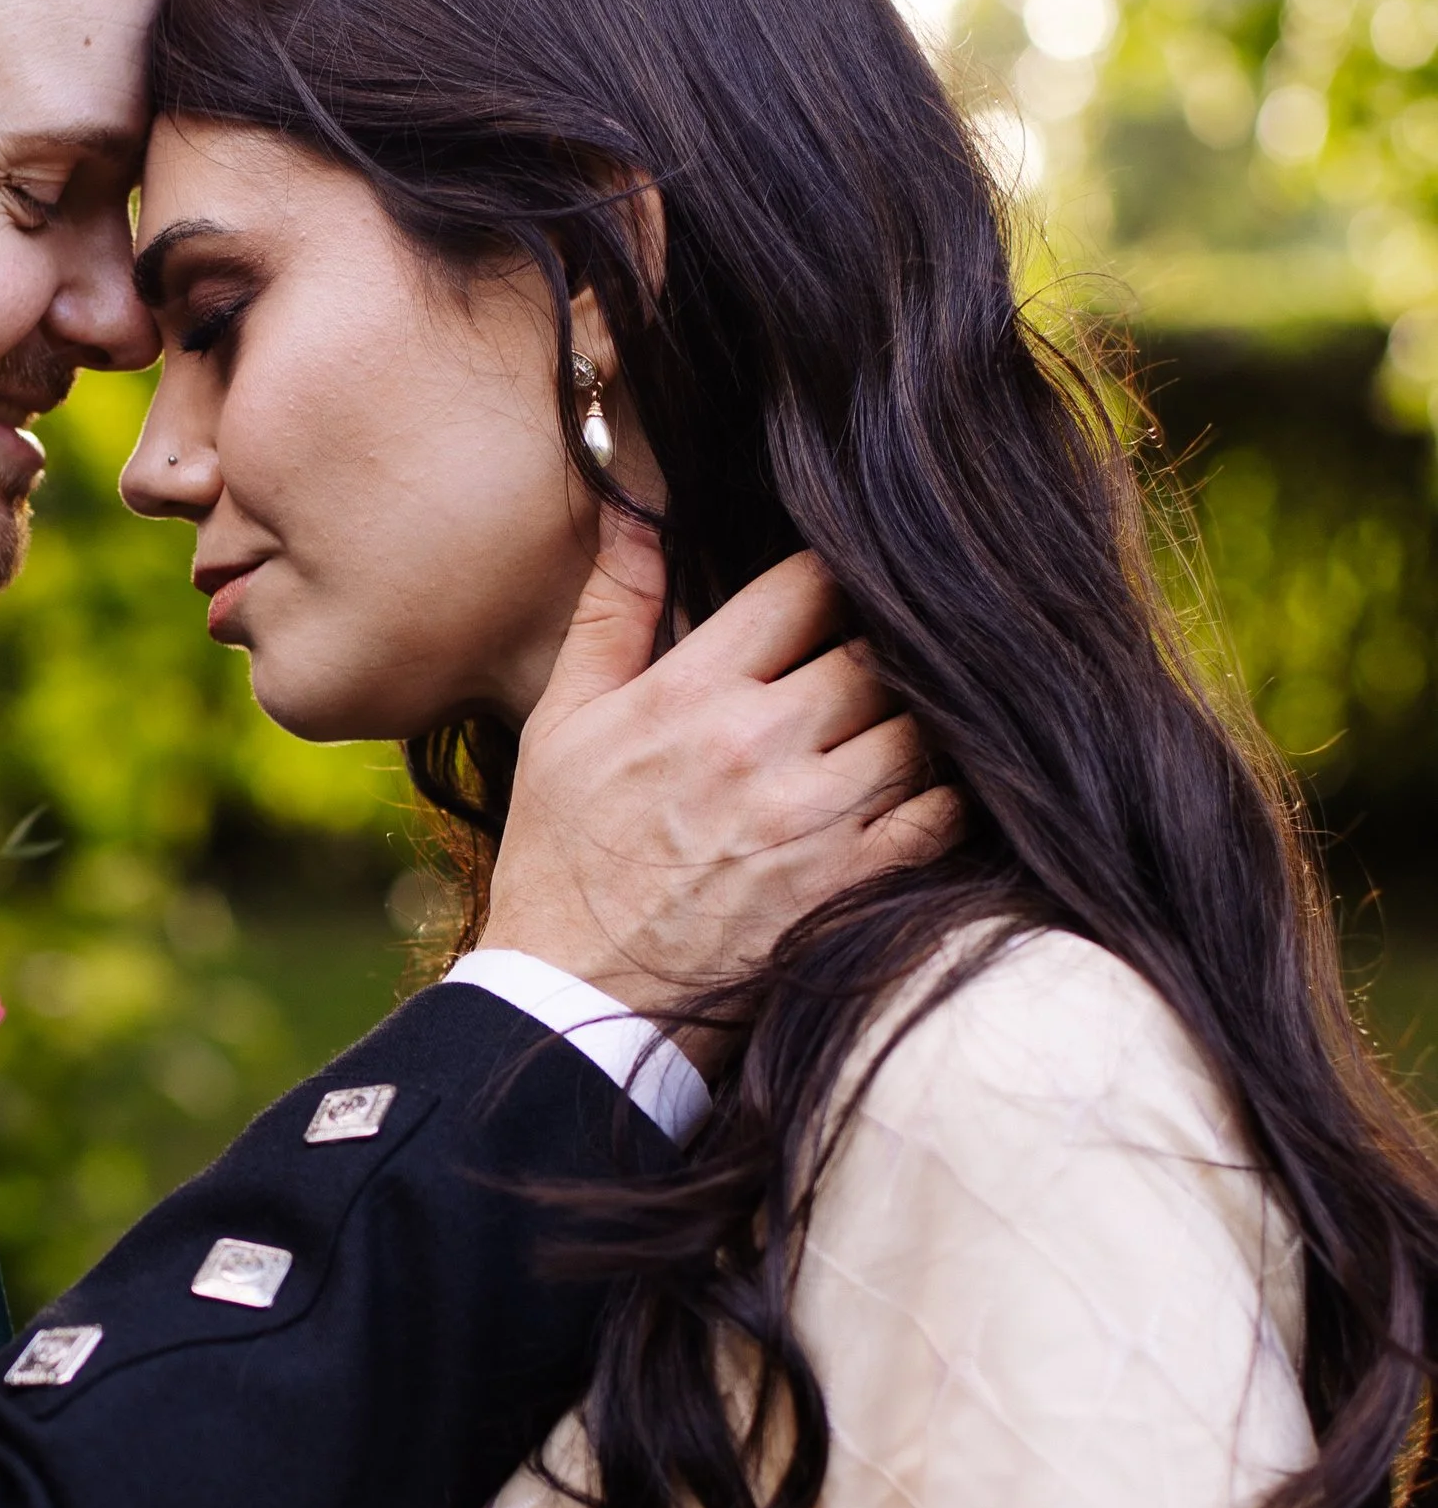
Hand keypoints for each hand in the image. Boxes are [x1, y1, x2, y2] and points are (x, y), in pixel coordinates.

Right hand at [483, 543, 958, 1038]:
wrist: (572, 998)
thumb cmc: (563, 857)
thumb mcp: (561, 722)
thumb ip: (609, 611)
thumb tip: (637, 509)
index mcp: (692, 691)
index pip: (807, 584)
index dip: (833, 577)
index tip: (834, 594)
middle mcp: (761, 744)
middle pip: (878, 651)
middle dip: (882, 651)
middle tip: (879, 662)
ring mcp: (812, 819)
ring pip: (919, 729)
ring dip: (915, 723)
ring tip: (899, 727)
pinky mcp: (847, 886)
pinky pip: (939, 816)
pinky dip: (946, 796)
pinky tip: (923, 791)